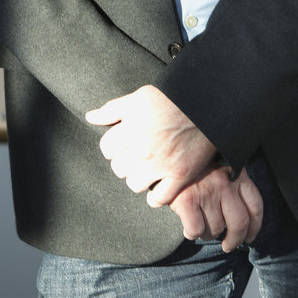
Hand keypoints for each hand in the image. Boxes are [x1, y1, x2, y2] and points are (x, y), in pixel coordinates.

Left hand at [85, 85, 217, 197]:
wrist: (207, 104)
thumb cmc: (171, 98)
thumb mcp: (138, 97)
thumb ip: (112, 109)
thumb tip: (90, 117)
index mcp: (130, 129)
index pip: (107, 149)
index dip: (115, 145)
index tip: (125, 142)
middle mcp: (142, 149)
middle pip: (118, 168)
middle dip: (126, 161)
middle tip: (138, 153)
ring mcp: (161, 164)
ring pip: (134, 185)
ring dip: (139, 177)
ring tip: (149, 167)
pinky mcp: (180, 175)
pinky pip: (158, 199)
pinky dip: (156, 197)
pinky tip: (159, 185)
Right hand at [165, 166, 263, 252]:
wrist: (168, 152)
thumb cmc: (196, 164)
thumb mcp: (221, 166)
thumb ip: (232, 184)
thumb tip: (244, 220)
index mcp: (236, 173)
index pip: (255, 206)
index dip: (254, 227)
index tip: (249, 237)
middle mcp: (224, 182)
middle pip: (239, 224)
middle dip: (234, 240)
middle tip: (228, 245)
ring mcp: (207, 190)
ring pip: (215, 229)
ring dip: (208, 234)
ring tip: (201, 227)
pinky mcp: (187, 199)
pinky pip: (196, 230)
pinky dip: (192, 234)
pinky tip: (188, 227)